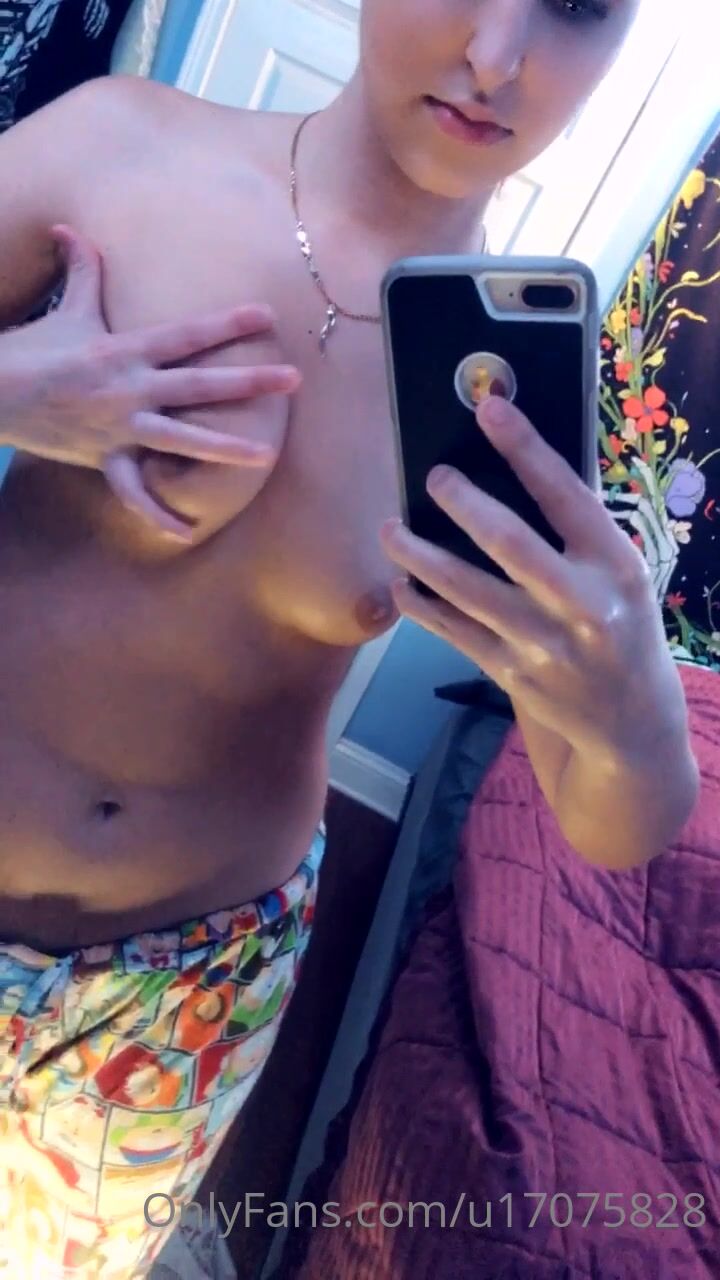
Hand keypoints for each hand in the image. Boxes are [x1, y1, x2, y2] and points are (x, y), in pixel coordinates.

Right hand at [0, 225, 299, 538]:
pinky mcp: (104, 457)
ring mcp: (119, 426)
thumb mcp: (65, 309)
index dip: (227, 323)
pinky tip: (186, 532)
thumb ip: (80, 270)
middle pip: (198, 384)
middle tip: (294, 380)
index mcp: (124, 349)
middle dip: (248, 382)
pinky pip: (133, 491)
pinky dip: (156, 513)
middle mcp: (129, 388)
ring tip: (265, 455)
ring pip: (180, 438)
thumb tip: (69, 228)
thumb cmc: (33, 349)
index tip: (268, 316)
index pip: (186, 333)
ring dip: (223, 448)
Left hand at [380, 395, 687, 768]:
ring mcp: (544, 644)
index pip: (566, 495)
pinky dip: (423, 607)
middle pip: (511, 544)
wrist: (629, 719)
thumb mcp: (620, 574)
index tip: (491, 409)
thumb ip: (576, 530)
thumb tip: (516, 462)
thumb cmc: (619, 624)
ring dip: (422, 557)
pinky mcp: (512, 674)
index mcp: (614, 564)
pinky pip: (455, 632)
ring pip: (469, 592)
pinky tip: (400, 584)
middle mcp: (581, 604)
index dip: (526, 449)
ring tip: (390, 529)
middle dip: (465, 505)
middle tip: (434, 477)